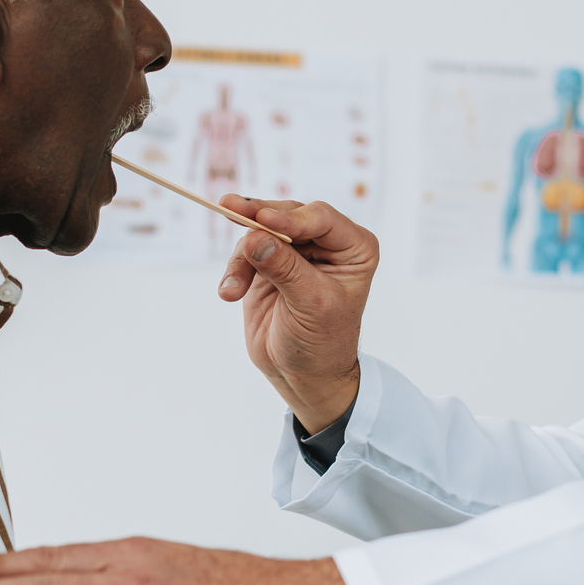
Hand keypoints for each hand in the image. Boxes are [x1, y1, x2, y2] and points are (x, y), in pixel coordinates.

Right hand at [215, 196, 377, 433]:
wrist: (303, 374)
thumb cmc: (322, 344)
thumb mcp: (311, 305)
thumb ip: (285, 269)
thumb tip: (254, 238)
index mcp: (353, 248)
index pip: (321, 218)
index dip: (291, 217)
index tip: (263, 221)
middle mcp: (326, 243)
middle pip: (287, 214)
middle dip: (257, 218)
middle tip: (229, 210)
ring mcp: (295, 251)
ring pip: (261, 231)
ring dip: (242, 256)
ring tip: (233, 290)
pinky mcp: (268, 263)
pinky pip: (245, 251)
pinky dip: (234, 270)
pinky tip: (230, 293)